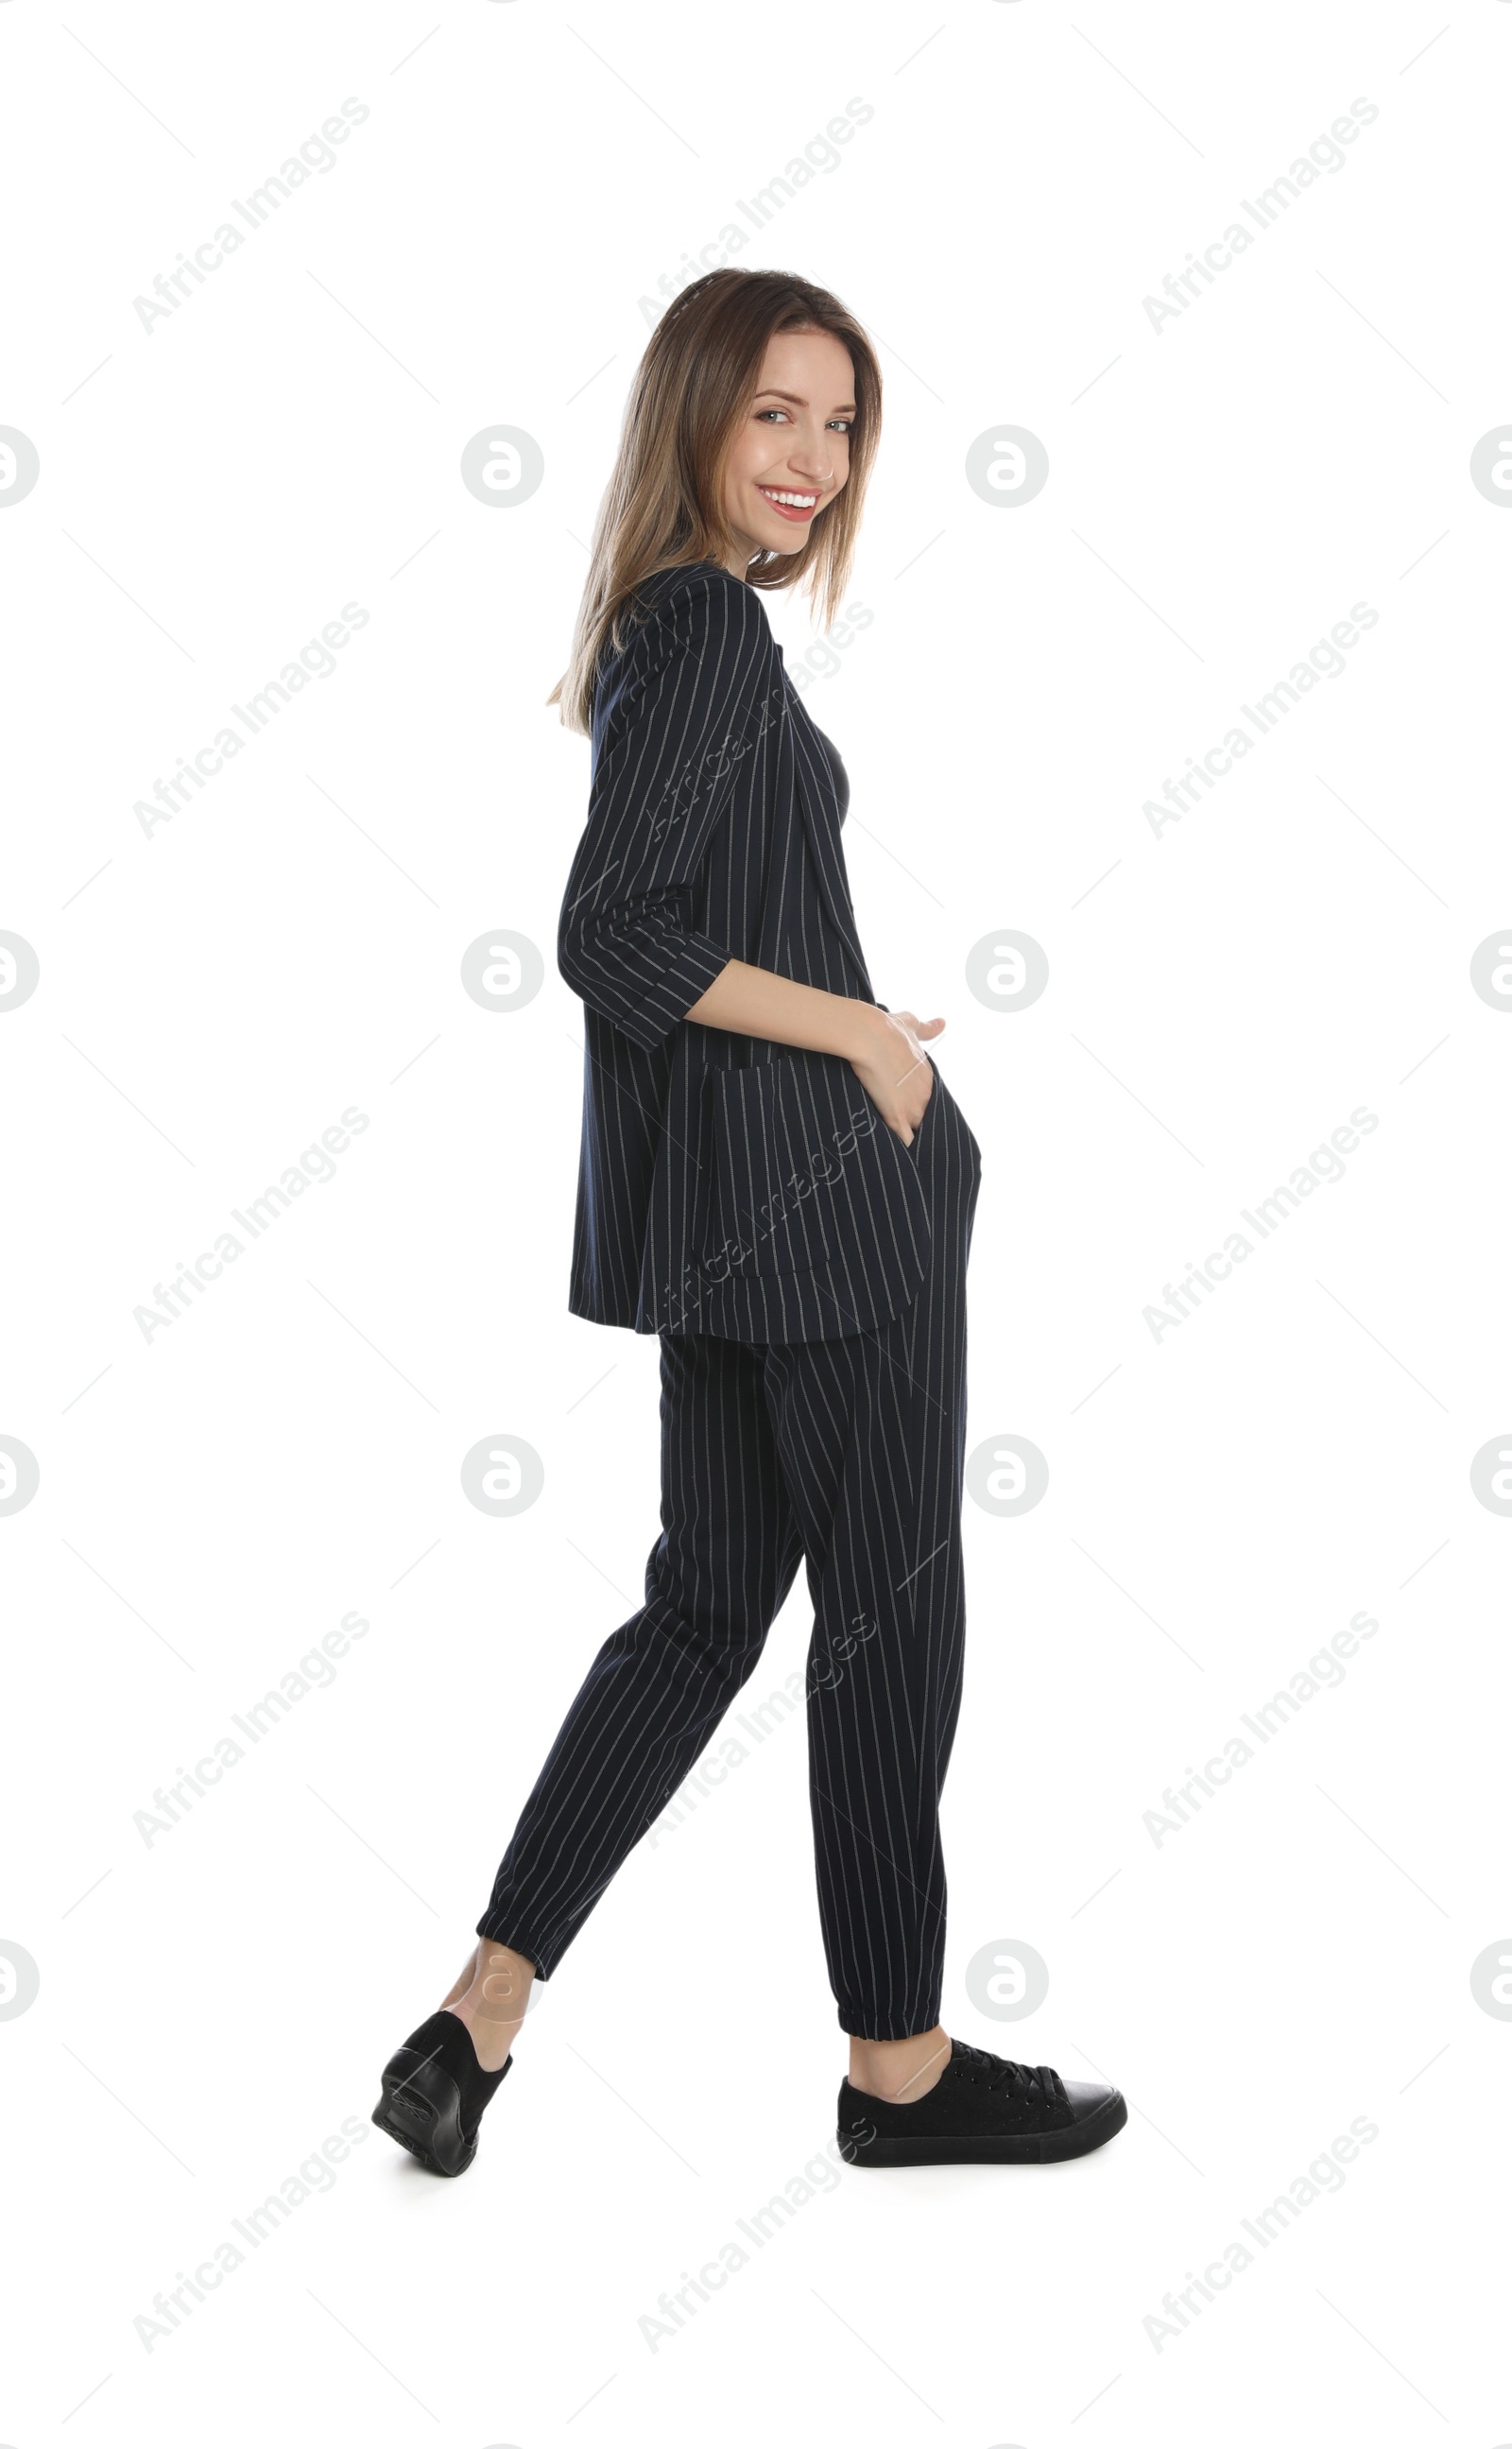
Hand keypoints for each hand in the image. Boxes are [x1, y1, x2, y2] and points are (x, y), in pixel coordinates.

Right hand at [848, 1006, 945, 1145]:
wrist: (870, 1036)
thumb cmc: (888, 1029)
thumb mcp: (912, 1025)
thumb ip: (927, 1028)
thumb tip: (942, 1022)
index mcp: (928, 1078)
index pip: (927, 1102)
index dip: (916, 1109)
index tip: (905, 1113)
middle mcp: (925, 1096)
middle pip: (924, 1122)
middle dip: (915, 1129)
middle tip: (904, 1136)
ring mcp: (912, 1108)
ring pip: (917, 1135)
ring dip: (910, 1143)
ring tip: (900, 1153)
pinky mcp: (897, 1117)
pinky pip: (906, 1142)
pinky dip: (903, 1151)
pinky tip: (896, 1158)